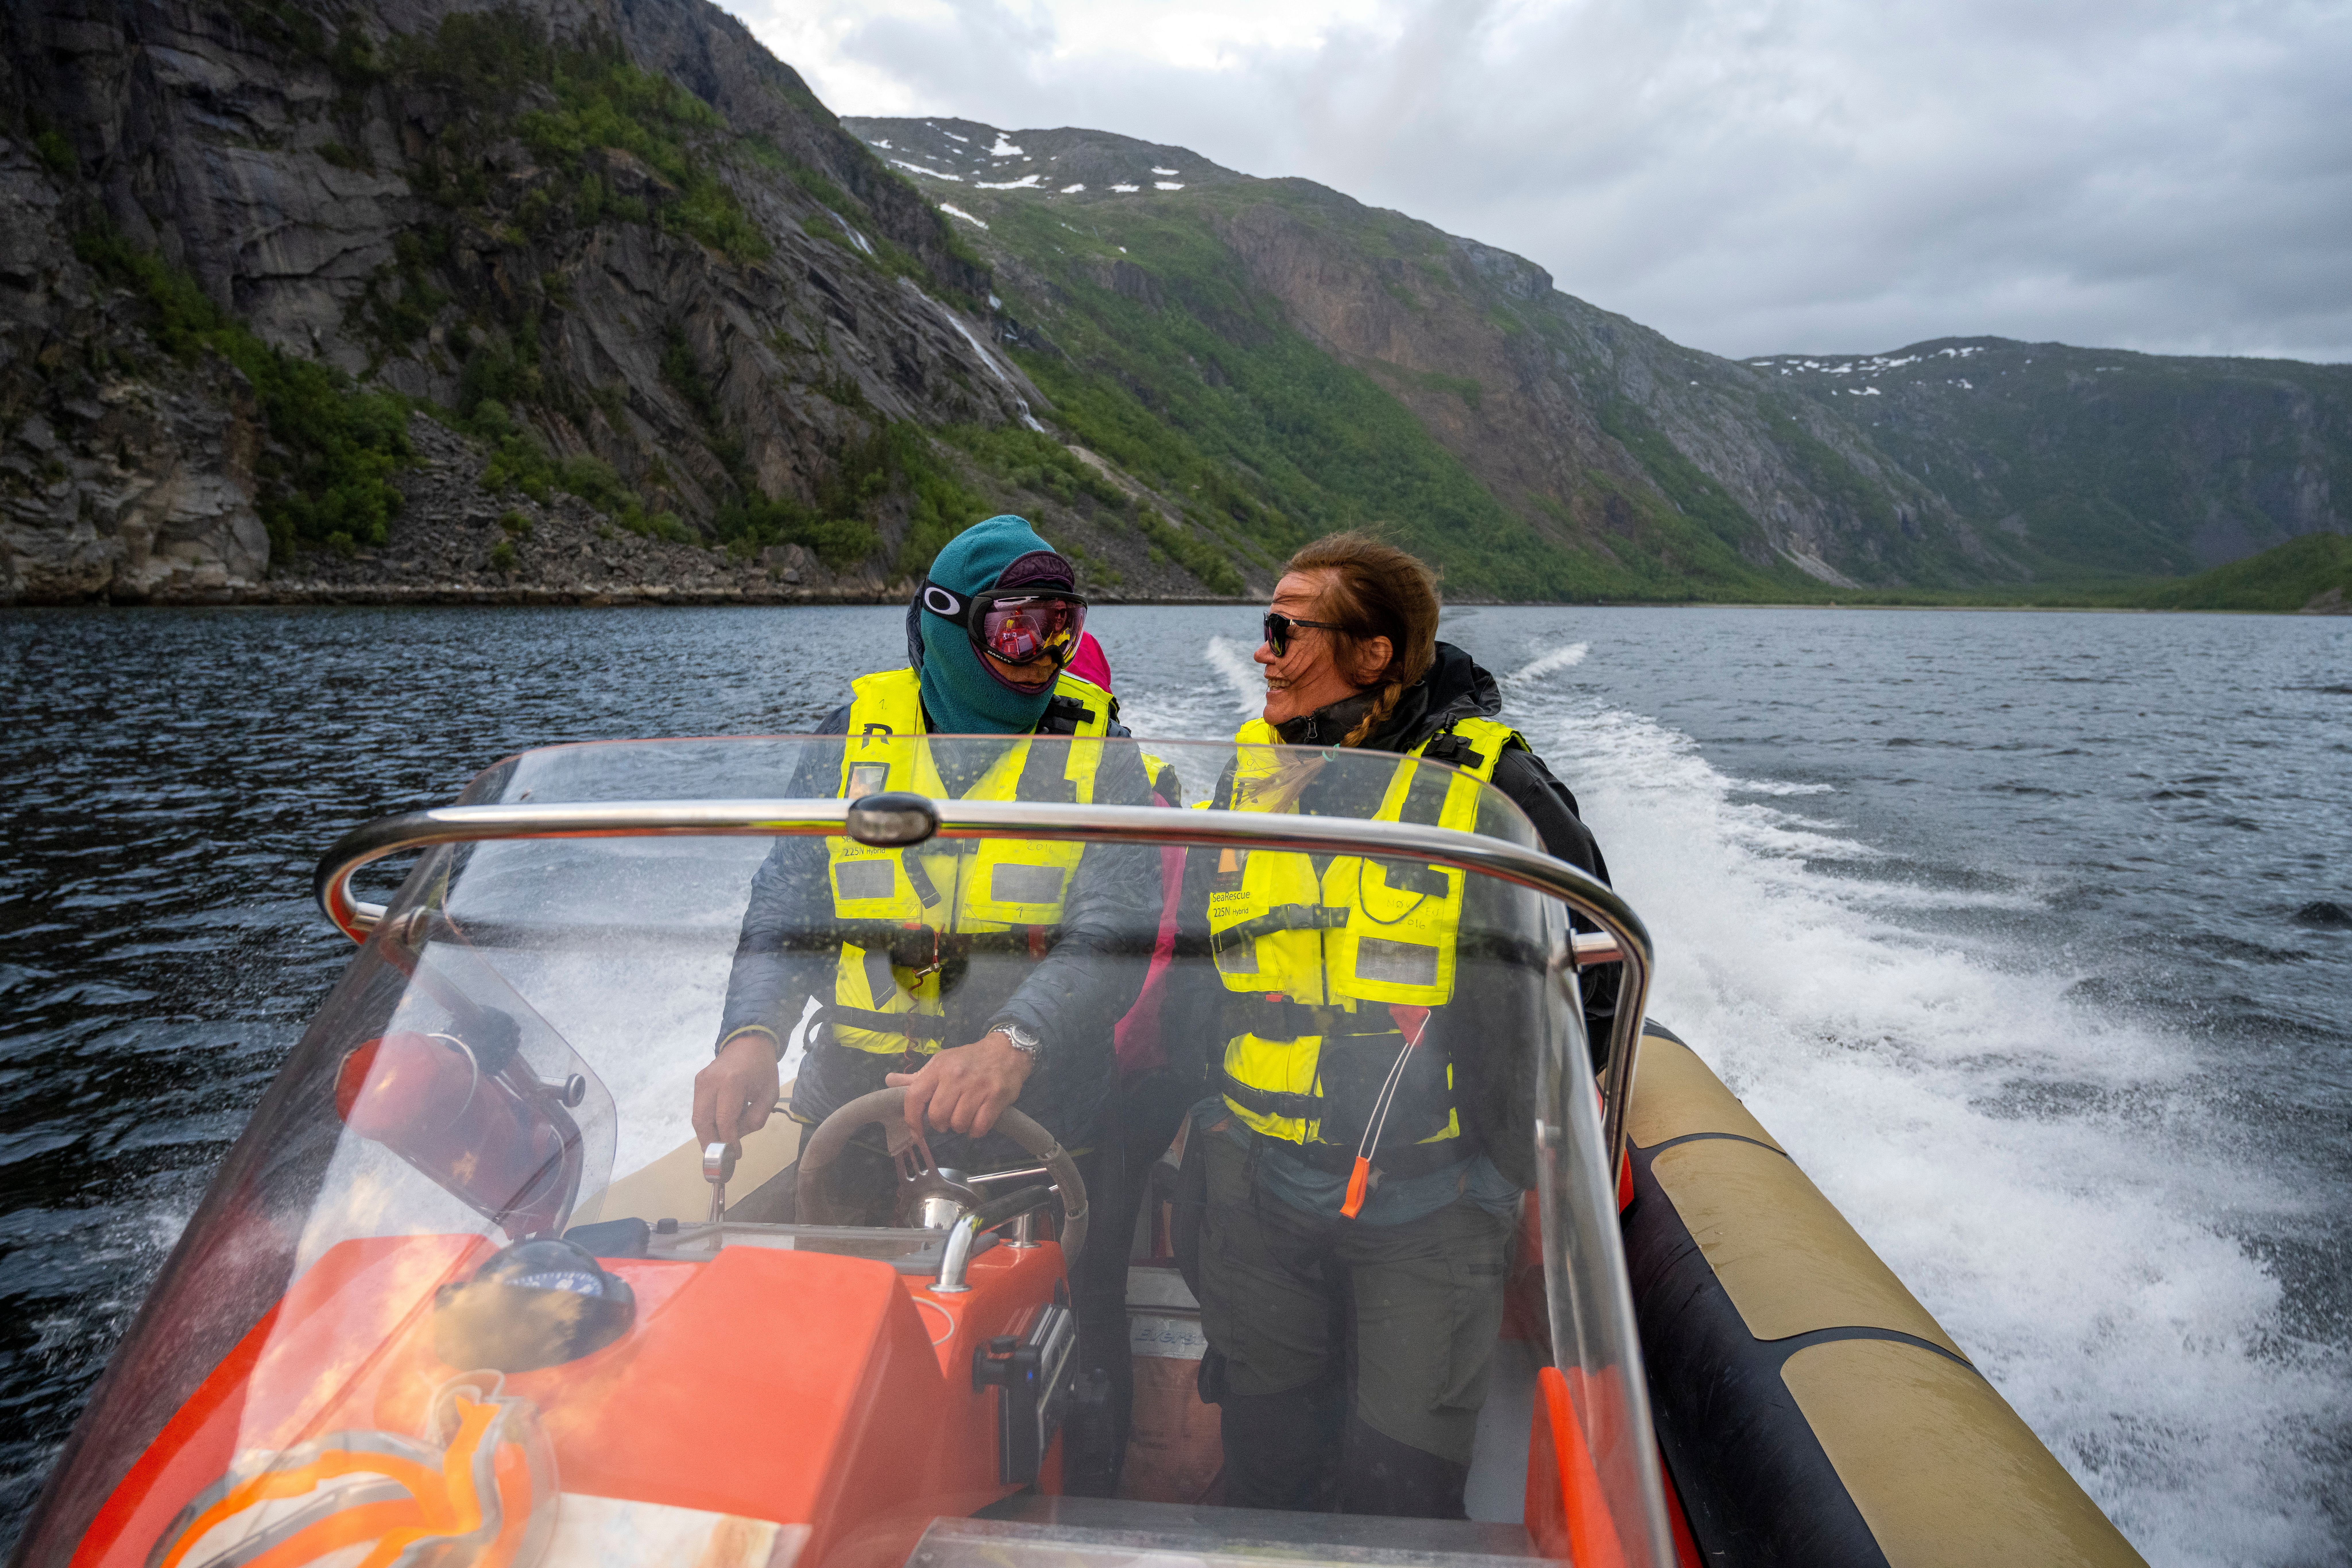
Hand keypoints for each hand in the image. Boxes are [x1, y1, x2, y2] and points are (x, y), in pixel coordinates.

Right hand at [693, 1031, 779, 1154]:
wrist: (749, 1042)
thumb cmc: (763, 1069)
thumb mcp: (769, 1096)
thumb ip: (755, 1120)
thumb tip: (734, 1139)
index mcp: (732, 1083)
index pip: (724, 1121)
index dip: (728, 1142)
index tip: (735, 1155)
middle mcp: (711, 1082)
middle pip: (702, 1121)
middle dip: (710, 1143)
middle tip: (721, 1156)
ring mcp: (701, 1081)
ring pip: (697, 1117)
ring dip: (707, 1134)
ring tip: (722, 1142)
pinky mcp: (698, 1081)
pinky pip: (699, 1108)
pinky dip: (708, 1121)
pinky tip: (721, 1124)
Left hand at [886, 1030, 1034, 1138]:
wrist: (1007, 1050)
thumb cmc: (970, 1059)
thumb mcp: (942, 1062)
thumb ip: (917, 1077)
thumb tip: (889, 1080)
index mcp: (939, 1067)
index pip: (915, 1096)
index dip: (911, 1118)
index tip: (916, 1131)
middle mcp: (956, 1076)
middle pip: (937, 1116)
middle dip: (940, 1124)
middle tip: (947, 1119)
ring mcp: (977, 1087)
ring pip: (958, 1124)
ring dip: (960, 1126)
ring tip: (965, 1116)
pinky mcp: (996, 1097)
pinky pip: (979, 1127)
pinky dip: (976, 1130)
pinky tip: (978, 1122)